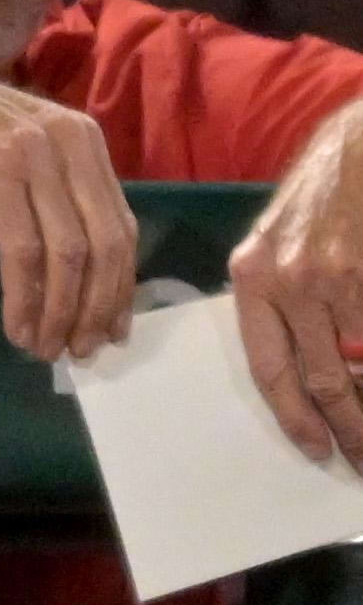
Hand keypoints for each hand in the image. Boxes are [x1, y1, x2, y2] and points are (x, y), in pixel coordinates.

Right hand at [0, 44, 136, 362]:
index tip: (110, 330)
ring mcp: (35, 153)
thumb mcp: (7, 164)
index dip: (119, 286)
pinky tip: (17, 326)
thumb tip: (63, 281)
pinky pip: (23, 249)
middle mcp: (71, 144)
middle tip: (80, 350)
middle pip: (104, 243)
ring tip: (45, 348)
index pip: (119, 225)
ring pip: (69, 251)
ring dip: (61, 311)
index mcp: (83, 142)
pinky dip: (24, 296)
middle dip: (96, 308)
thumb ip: (41, 206)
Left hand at [228, 103, 362, 463]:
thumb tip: (305, 374)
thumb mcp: (276, 244)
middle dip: (349, 427)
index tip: (315, 448)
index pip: (270, 367)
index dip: (295, 415)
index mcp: (253, 278)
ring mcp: (339, 277)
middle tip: (359, 460)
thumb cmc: (319, 199)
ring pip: (362, 367)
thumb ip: (278, 302)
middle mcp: (293, 280)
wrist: (359, 145)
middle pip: (324, 378)